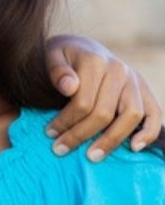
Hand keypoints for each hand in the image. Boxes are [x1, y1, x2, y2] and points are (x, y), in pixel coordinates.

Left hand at [44, 36, 160, 160]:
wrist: (85, 48)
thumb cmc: (65, 57)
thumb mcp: (52, 56)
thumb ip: (57, 70)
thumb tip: (69, 88)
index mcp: (96, 62)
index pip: (82, 102)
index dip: (65, 121)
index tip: (49, 134)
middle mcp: (120, 71)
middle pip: (104, 112)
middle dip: (80, 134)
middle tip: (60, 149)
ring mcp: (136, 82)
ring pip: (130, 116)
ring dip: (111, 139)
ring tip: (92, 156)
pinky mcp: (146, 91)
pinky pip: (155, 114)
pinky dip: (148, 132)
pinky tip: (134, 147)